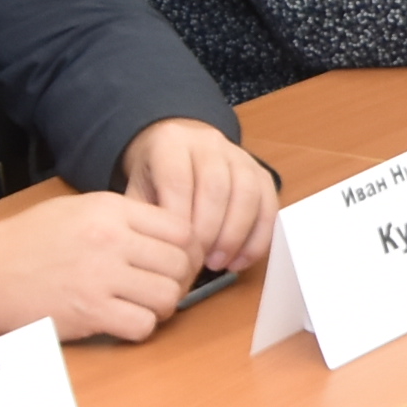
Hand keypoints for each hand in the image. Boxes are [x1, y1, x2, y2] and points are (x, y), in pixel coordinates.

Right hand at [0, 188, 200, 347]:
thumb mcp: (72, 210)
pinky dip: (140, 328)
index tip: (173, 262)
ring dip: (161, 307)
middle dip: (177, 280)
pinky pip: (143, 326)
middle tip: (160, 288)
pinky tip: (122, 321)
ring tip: (141, 306)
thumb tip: (165, 235)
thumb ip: (119, 217)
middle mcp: (110, 239)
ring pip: (168, 297)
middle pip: (180, 263)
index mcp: (108, 209)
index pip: (180, 228)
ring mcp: (101, 277)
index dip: (185, 249)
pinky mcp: (89, 313)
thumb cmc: (21, 243)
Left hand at [120, 118, 275, 273]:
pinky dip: (258, 237)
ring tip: (218, 263)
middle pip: (216, 186)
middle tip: (199, 262)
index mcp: (171, 142)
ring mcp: (238, 156)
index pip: (178, 180)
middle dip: (209, 232)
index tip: (175, 251)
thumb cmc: (156, 177)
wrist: (179, 150)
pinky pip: (268, 204)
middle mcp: (208, 143)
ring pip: (246, 193)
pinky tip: (240, 260)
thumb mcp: (138, 190)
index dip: (179, 219)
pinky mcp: (260, 172)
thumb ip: (145, 218)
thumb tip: (158, 254)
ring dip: (235, 235)